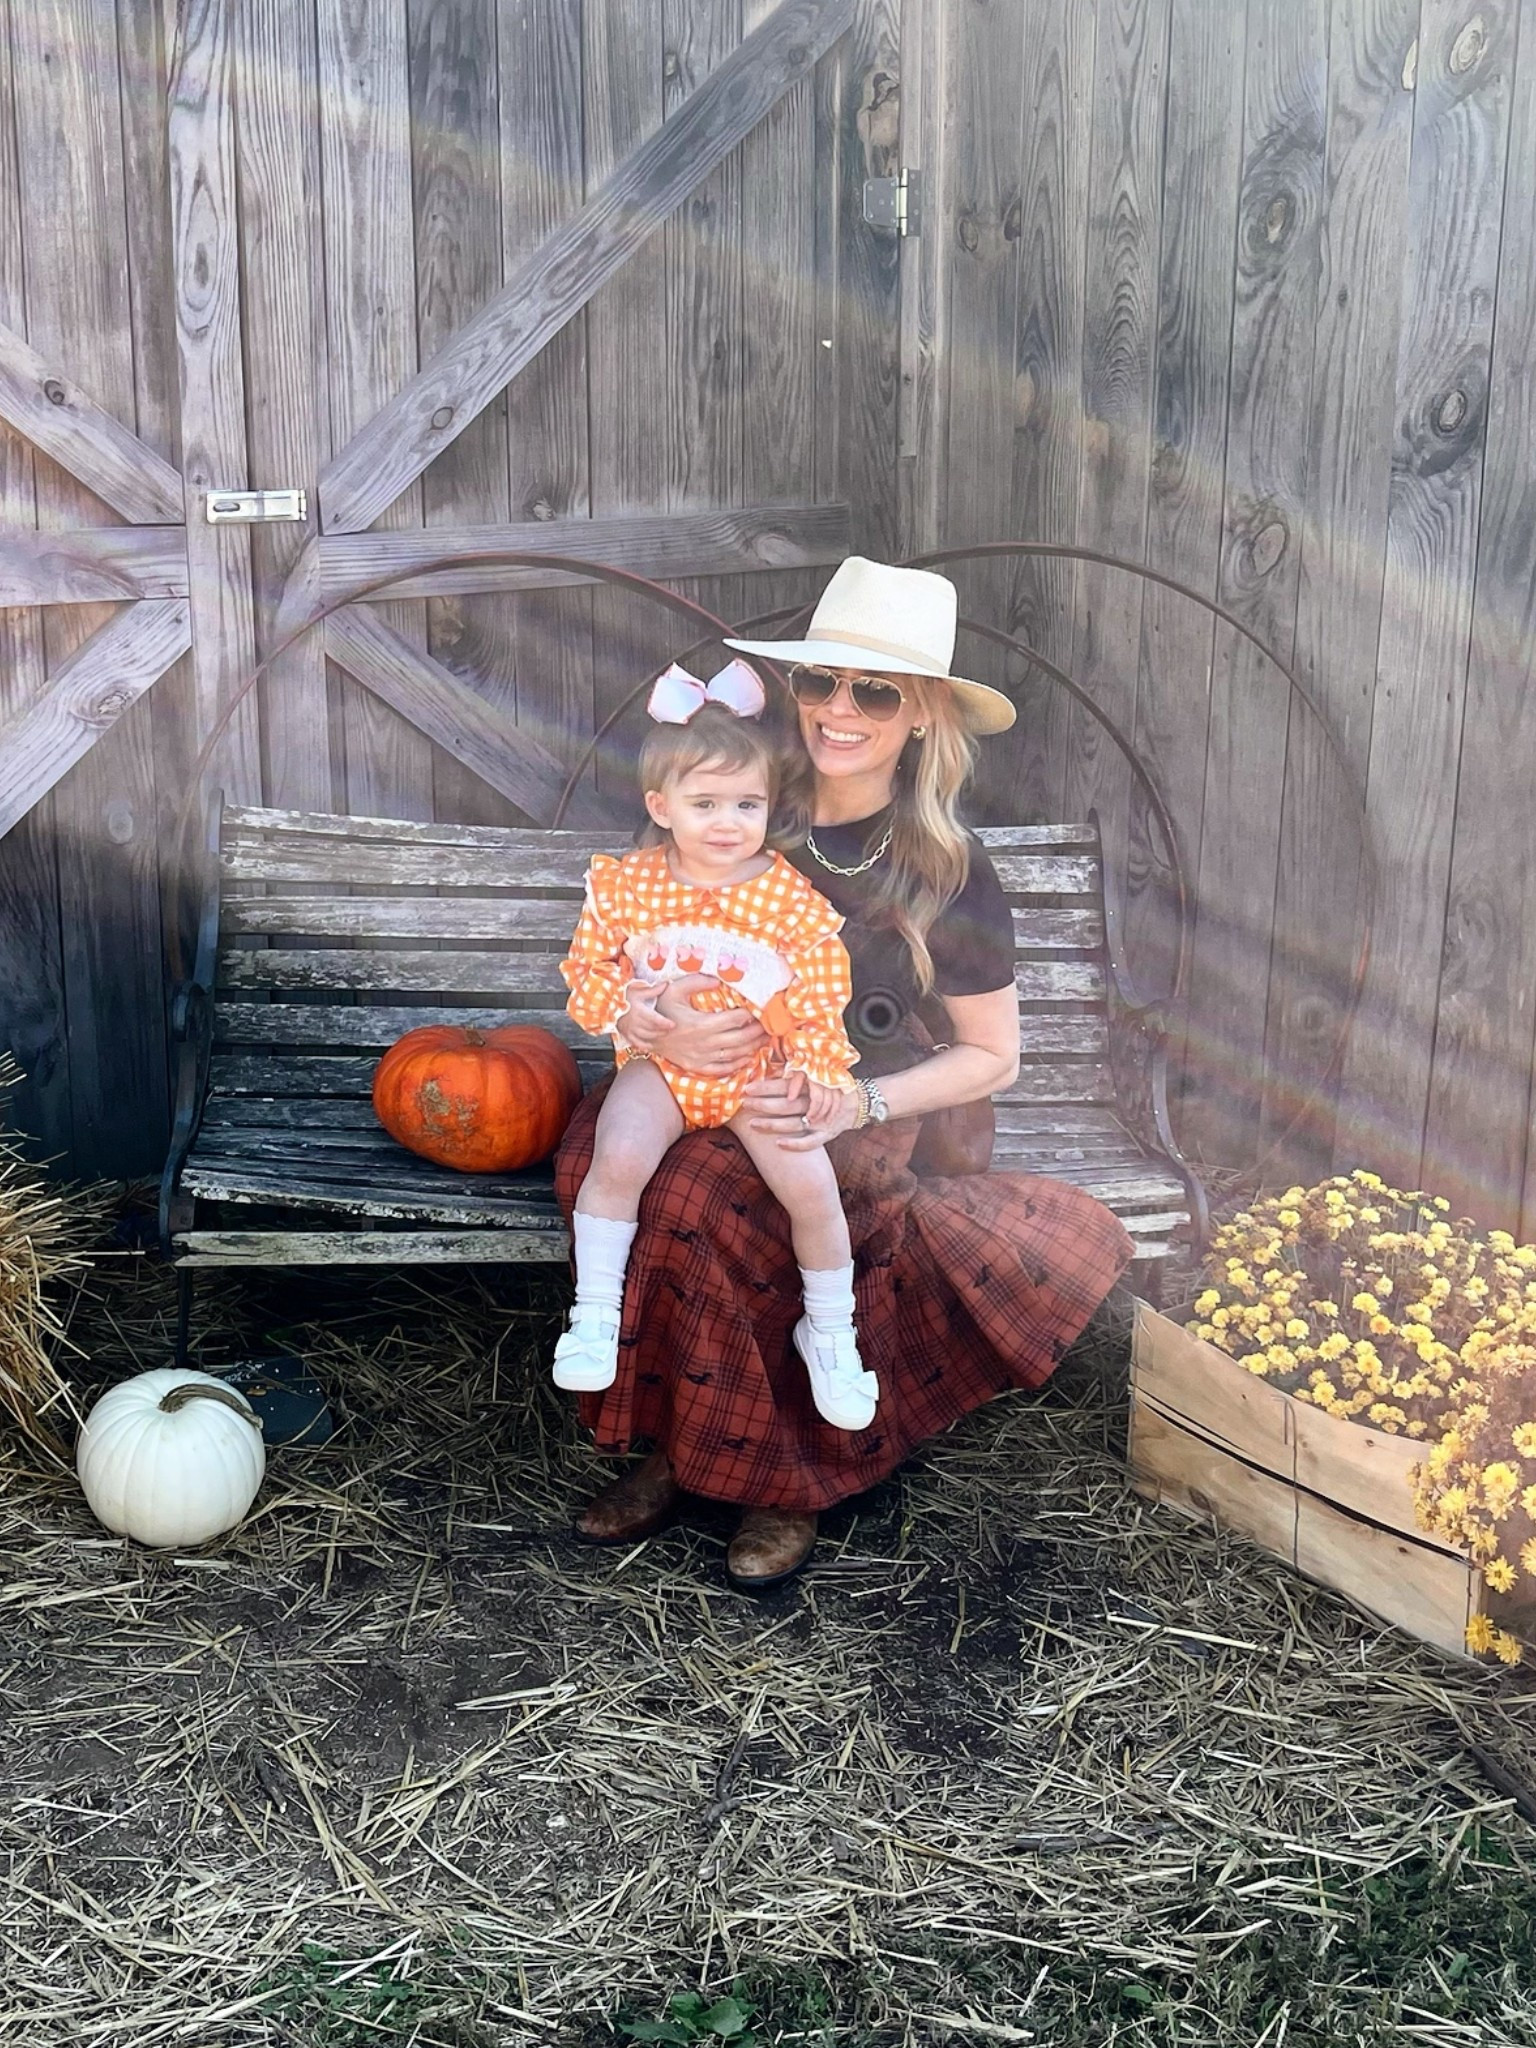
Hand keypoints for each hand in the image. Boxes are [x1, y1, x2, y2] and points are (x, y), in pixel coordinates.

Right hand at [617, 975, 768, 1075]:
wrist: (646, 1034)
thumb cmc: (661, 1009)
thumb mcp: (674, 990)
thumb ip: (696, 981)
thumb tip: (718, 979)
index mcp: (702, 1023)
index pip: (736, 1019)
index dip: (751, 1014)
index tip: (760, 1009)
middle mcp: (705, 1043)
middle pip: (741, 1038)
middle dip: (759, 1032)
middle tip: (770, 1025)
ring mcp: (702, 1057)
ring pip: (735, 1054)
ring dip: (753, 1047)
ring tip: (765, 1039)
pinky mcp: (697, 1067)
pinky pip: (723, 1069)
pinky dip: (738, 1064)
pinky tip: (748, 1057)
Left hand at [743, 1070, 858, 1150]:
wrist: (856, 1103)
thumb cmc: (829, 1089)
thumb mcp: (814, 1079)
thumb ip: (793, 1078)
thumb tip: (766, 1071)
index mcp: (810, 1086)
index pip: (784, 1085)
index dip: (765, 1087)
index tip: (747, 1088)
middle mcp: (814, 1103)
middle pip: (785, 1104)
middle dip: (763, 1104)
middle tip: (744, 1104)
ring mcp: (821, 1120)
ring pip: (793, 1124)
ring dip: (772, 1124)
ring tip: (752, 1124)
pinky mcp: (827, 1134)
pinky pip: (810, 1142)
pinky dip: (795, 1144)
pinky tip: (778, 1144)